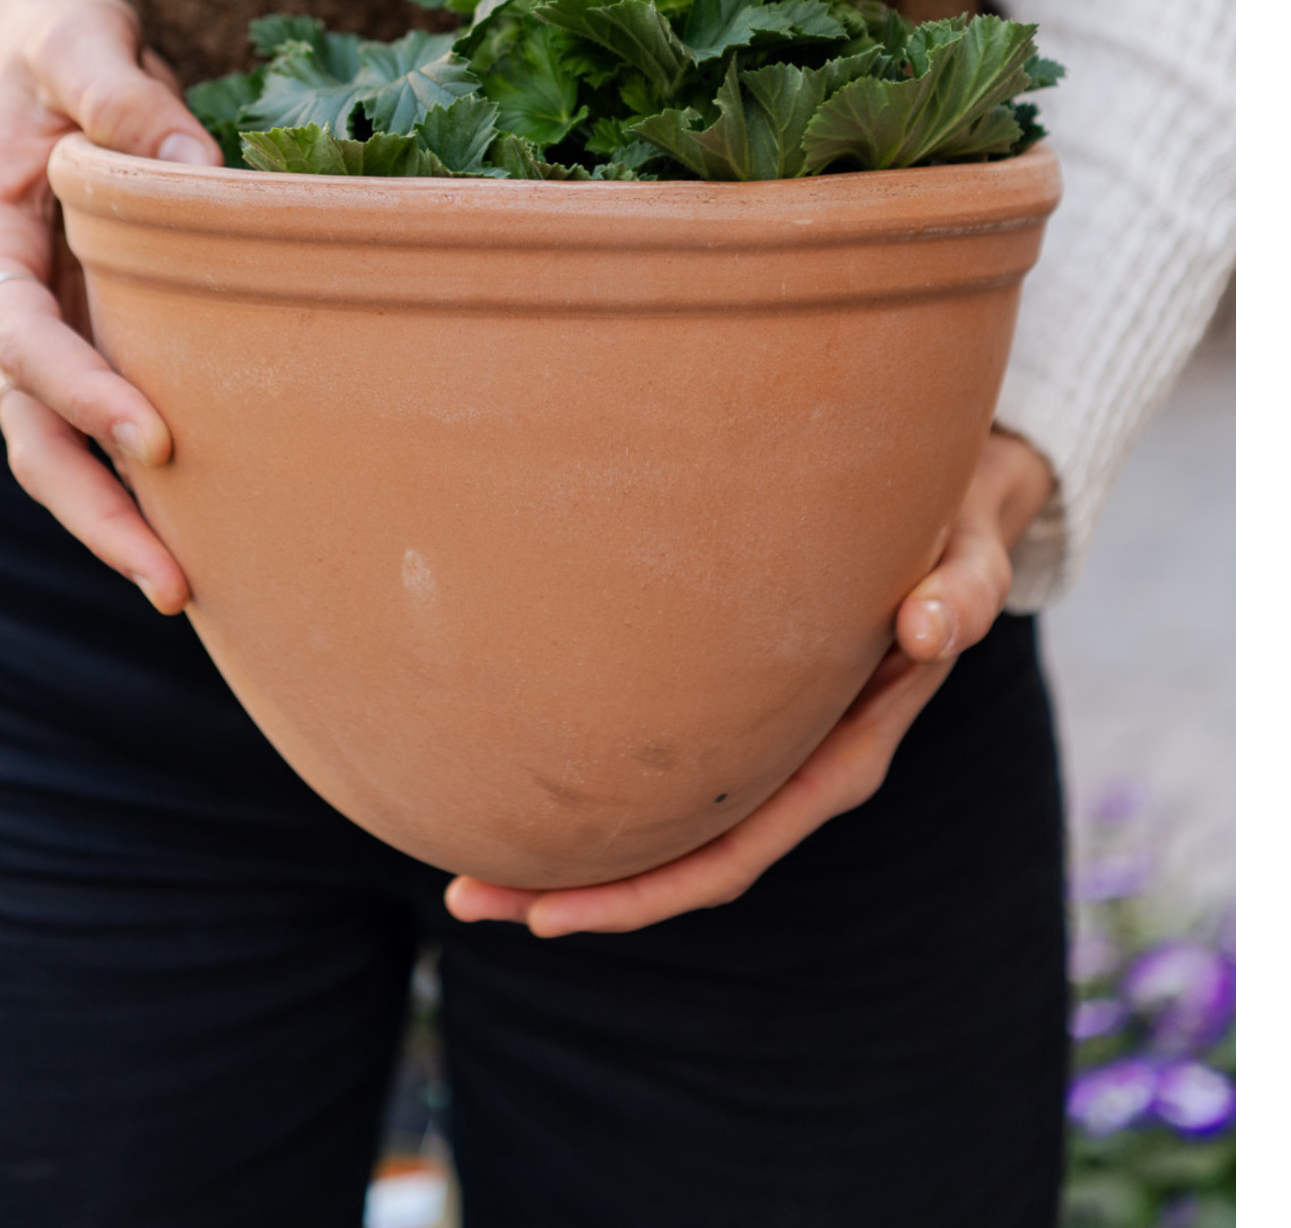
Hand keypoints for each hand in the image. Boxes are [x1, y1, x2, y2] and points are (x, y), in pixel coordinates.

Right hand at [0, 0, 222, 612]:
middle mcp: (0, 305)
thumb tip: (198, 170)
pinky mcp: (86, 336)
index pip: (21, 340)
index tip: (155, 437)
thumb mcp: (81, 40)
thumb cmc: (55, 45)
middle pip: (30, 433)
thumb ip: (124, 97)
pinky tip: (202, 531)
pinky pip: (100, 424)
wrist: (34, 55)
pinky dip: (138, 481)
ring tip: (188, 589)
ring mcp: (42, 331)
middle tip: (171, 579)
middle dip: (93, 511)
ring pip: (59, 450)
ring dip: (115, 520)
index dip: (83, 392)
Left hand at [445, 428, 1054, 937]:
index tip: (553, 918)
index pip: (733, 853)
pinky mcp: (745, 711)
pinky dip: (599, 793)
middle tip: (465, 898)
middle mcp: (797, 769)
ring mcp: (769, 748)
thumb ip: (958, 592)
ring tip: (464, 869)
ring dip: (571, 854)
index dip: (642, 892)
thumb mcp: (967, 557)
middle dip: (578, 894)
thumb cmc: (950, 532)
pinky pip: (667, 775)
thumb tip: (926, 626)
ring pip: (664, 828)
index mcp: (844, 758)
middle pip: (680, 862)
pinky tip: (528, 782)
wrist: (951, 513)